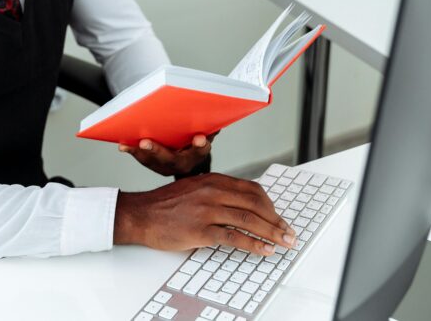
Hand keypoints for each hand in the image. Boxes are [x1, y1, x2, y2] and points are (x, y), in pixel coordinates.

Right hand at [113, 173, 296, 256]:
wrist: (141, 214)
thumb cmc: (166, 205)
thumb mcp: (194, 189)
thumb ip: (217, 193)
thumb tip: (242, 207)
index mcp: (213, 180)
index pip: (252, 190)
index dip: (270, 206)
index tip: (279, 218)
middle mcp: (213, 191)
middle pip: (255, 204)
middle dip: (277, 220)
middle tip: (289, 233)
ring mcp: (207, 210)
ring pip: (249, 220)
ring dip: (271, 233)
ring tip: (284, 243)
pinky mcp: (200, 229)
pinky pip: (234, 237)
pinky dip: (253, 244)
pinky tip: (264, 250)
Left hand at [118, 134, 212, 176]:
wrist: (185, 159)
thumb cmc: (193, 140)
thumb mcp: (205, 133)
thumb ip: (209, 127)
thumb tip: (215, 115)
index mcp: (196, 156)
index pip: (200, 152)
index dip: (200, 146)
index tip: (199, 138)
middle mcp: (181, 164)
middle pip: (170, 160)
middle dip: (157, 151)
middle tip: (146, 142)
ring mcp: (165, 166)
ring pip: (152, 162)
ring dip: (139, 153)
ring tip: (128, 145)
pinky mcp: (153, 164)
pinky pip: (142, 159)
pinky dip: (132, 151)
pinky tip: (123, 146)